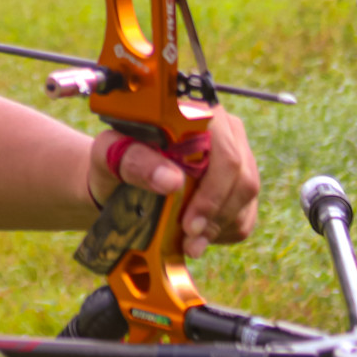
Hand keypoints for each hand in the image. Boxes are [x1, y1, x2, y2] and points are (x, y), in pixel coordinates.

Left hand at [87, 107, 258, 258]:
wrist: (117, 176)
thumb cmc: (114, 159)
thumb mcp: (110, 155)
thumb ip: (135, 161)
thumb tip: (171, 181)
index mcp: (197, 112)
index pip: (224, 152)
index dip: (212, 192)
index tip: (189, 225)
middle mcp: (225, 130)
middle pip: (242, 178)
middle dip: (215, 216)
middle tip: (189, 242)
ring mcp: (239, 155)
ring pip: (246, 198)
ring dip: (218, 228)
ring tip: (188, 245)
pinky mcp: (240, 183)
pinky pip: (246, 213)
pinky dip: (223, 231)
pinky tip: (197, 236)